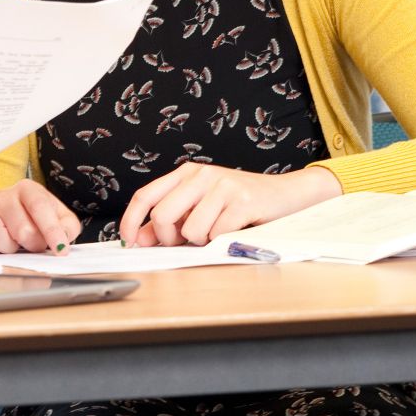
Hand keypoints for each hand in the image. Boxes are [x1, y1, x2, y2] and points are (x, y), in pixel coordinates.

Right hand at [0, 179, 80, 254]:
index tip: (60, 249)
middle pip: (21, 229)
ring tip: (13, 245)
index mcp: (27, 189)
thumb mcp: (59, 218)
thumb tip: (64, 238)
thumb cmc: (34, 219)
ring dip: (7, 247)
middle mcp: (2, 196)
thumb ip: (68, 227)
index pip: (40, 207)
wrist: (7, 217)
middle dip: (32, 244)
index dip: (52, 230)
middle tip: (33, 245)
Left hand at [120, 164, 341, 246]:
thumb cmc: (240, 203)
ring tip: (218, 231)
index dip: (130, 221)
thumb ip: (171, 220)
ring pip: (190, 231)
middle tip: (184, 242)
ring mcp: (223, 185)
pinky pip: (217, 235)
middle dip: (169, 239)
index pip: (146, 195)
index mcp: (186, 173)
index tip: (127, 241)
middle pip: (162, 215)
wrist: (287, 195)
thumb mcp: (201, 206)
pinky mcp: (243, 201)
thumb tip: (139, 238)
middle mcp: (202, 174)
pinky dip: (222, 242)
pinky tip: (234, 230)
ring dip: (202, 242)